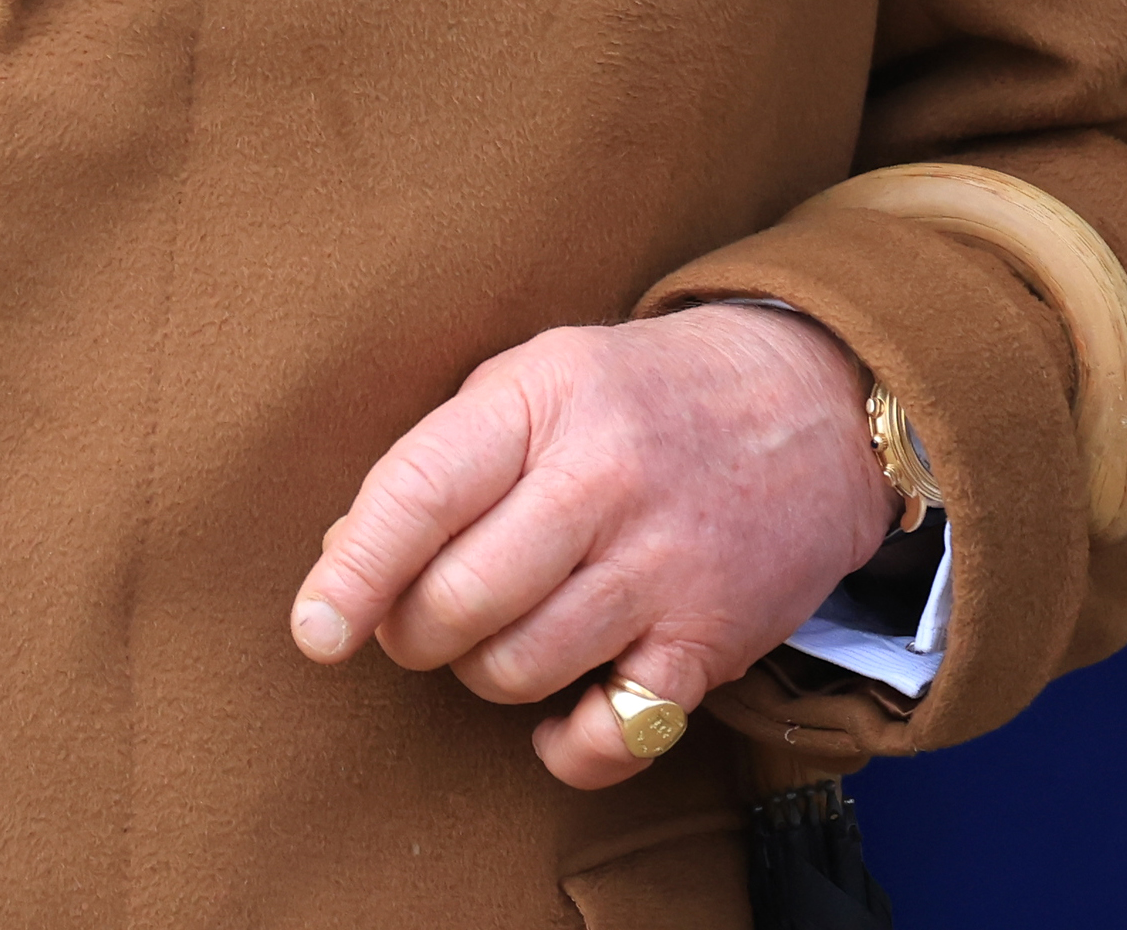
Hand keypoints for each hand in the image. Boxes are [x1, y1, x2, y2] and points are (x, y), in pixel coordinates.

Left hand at [292, 307, 897, 788]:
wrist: (811, 404)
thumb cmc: (636, 397)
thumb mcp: (533, 381)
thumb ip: (440, 459)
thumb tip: (342, 555)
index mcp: (541, 402)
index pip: (420, 493)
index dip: (354, 572)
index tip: (314, 630)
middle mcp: (603, 482)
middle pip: (462, 599)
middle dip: (412, 630)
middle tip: (419, 616)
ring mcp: (664, 566)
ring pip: (522, 668)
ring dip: (482, 674)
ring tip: (494, 636)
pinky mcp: (715, 639)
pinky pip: (615, 732)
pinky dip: (568, 746)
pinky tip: (556, 711)